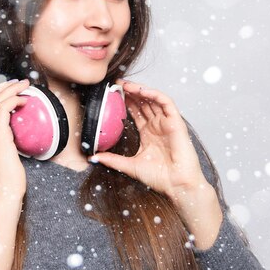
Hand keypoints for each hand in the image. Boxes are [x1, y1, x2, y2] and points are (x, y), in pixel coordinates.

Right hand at [0, 79, 29, 201]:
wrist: (2, 195)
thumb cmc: (5, 180)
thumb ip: (1, 142)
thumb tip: (14, 131)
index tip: (9, 90)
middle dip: (3, 87)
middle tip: (19, 83)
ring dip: (11, 89)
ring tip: (25, 86)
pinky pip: (4, 108)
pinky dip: (15, 100)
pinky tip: (26, 101)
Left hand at [91, 79, 222, 247]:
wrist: (176, 185)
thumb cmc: (159, 178)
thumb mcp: (129, 166)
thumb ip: (112, 160)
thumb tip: (93, 158)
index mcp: (148, 133)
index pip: (136, 112)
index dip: (126, 102)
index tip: (113, 94)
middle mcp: (158, 126)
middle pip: (144, 103)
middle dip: (131, 92)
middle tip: (117, 84)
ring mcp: (167, 123)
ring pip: (154, 99)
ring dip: (140, 90)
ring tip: (126, 84)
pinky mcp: (176, 122)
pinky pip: (166, 102)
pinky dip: (154, 94)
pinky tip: (141, 91)